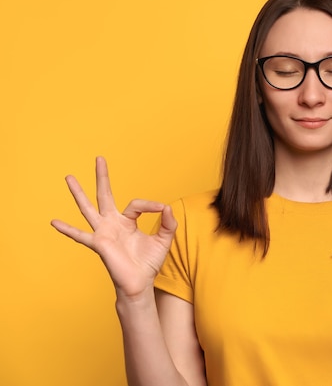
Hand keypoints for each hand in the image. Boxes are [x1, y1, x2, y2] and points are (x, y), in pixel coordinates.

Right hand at [51, 157, 176, 299]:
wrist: (139, 283)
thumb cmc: (148, 263)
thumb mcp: (163, 240)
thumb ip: (168, 223)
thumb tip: (168, 207)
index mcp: (127, 221)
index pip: (136, 204)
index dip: (150, 205)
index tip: (162, 209)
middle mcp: (113, 223)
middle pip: (105, 195)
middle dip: (102, 177)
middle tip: (99, 158)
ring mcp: (104, 232)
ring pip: (89, 208)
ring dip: (79, 193)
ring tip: (69, 177)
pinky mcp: (99, 244)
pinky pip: (81, 236)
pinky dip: (67, 230)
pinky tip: (54, 222)